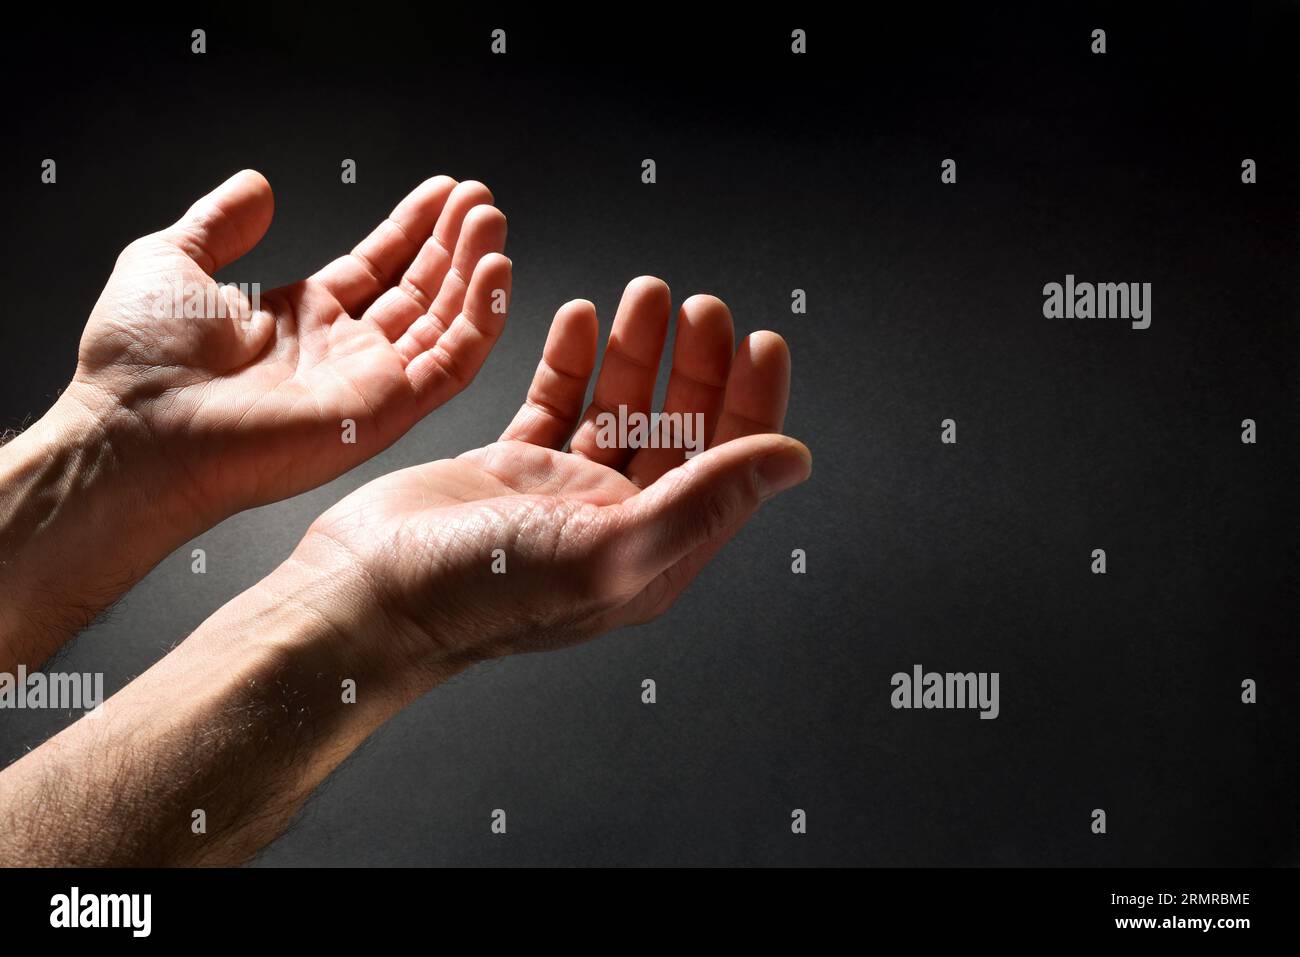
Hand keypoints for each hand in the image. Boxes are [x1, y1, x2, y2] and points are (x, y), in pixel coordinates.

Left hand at [66, 170, 510, 530]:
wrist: (138, 429)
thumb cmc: (138, 360)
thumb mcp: (170, 260)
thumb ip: (221, 222)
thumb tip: (258, 185)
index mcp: (299, 318)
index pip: (376, 266)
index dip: (411, 228)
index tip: (444, 192)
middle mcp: (341, 350)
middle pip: (418, 290)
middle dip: (452, 243)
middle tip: (482, 199)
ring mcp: (368, 383)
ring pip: (443, 321)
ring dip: (473, 270)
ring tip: (492, 219)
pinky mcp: (385, 413)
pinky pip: (451, 365)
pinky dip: (480, 320)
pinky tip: (495, 271)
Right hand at [285, 277, 810, 676]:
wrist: (363, 595)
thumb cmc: (478, 591)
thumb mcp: (609, 548)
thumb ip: (704, 501)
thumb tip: (793, 462)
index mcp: (653, 552)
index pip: (727, 469)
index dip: (752, 403)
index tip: (761, 339)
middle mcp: (615, 524)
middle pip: (678, 430)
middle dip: (696, 365)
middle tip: (700, 304)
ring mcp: (561, 495)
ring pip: (619, 408)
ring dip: (638, 350)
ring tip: (646, 291)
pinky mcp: (509, 469)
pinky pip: (555, 403)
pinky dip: (572, 359)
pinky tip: (580, 316)